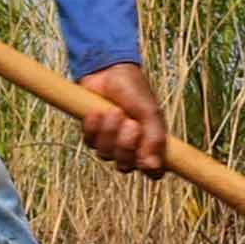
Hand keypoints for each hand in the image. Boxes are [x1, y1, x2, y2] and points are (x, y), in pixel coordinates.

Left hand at [71, 62, 174, 176]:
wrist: (109, 71)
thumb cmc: (134, 90)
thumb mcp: (149, 112)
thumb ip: (154, 138)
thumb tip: (154, 167)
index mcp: (150, 143)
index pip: (153, 172)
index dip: (150, 168)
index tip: (145, 155)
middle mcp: (130, 147)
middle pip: (125, 166)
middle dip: (125, 144)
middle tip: (130, 123)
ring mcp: (109, 143)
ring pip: (105, 155)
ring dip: (109, 132)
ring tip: (113, 111)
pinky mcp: (91, 135)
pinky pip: (89, 143)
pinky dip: (93, 127)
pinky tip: (96, 112)